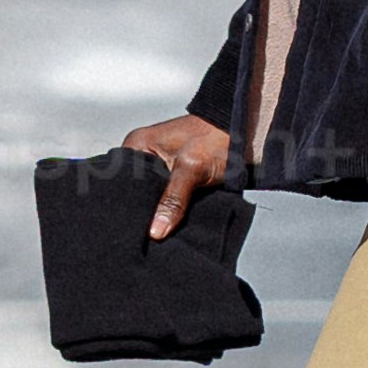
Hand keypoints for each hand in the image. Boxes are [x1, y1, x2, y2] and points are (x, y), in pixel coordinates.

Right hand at [121, 108, 235, 240]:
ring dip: (158, 213)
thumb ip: (172, 199)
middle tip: (144, 233)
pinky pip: (166, 199)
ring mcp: (160, 169)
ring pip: (152, 199)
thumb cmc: (218, 137)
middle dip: (142, 212)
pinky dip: (170, 211)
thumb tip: (155, 231)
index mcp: (138, 146)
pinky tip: (169, 226)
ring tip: (155, 233)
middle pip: (135, 193)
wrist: (247, 134)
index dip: (126, 204)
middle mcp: (145, 157)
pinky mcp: (176, 179)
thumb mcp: (192, 168)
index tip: (130, 226)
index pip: (120, 181)